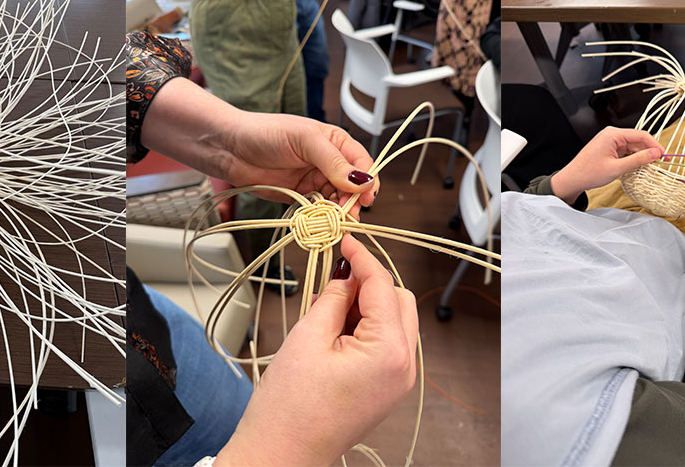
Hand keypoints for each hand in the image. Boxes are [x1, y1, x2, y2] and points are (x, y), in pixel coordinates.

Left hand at [141, 78, 379, 208]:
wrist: (229, 147)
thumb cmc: (265, 132)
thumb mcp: (304, 140)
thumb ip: (333, 161)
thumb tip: (362, 180)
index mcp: (335, 142)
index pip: (362, 163)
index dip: (366, 181)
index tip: (365, 198)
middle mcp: (328, 161)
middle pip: (352, 186)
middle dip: (352, 201)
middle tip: (347, 216)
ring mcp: (314, 179)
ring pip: (337, 200)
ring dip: (337, 212)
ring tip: (333, 221)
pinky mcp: (300, 195)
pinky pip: (318, 209)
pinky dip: (321, 217)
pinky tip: (319, 221)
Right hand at [217, 237, 418, 465]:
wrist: (280, 454)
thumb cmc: (289, 408)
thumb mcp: (308, 337)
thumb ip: (334, 298)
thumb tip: (346, 275)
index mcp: (389, 351)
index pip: (384, 287)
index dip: (363, 259)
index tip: (346, 240)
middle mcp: (404, 367)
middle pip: (398, 301)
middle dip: (368, 284)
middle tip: (331, 279)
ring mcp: (398, 381)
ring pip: (393, 321)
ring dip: (365, 307)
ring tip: (323, 311)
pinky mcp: (386, 389)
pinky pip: (384, 344)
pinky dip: (364, 329)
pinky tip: (332, 330)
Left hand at [551, 127, 663, 204]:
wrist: (572, 179)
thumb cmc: (589, 173)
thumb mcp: (616, 168)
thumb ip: (637, 160)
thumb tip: (655, 154)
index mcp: (613, 134)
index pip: (641, 135)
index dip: (655, 146)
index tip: (665, 156)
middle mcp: (612, 134)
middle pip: (638, 140)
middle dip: (649, 151)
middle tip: (661, 164)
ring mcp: (610, 141)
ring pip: (633, 147)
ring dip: (641, 156)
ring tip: (650, 168)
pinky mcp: (609, 148)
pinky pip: (626, 151)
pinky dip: (633, 159)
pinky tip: (638, 168)